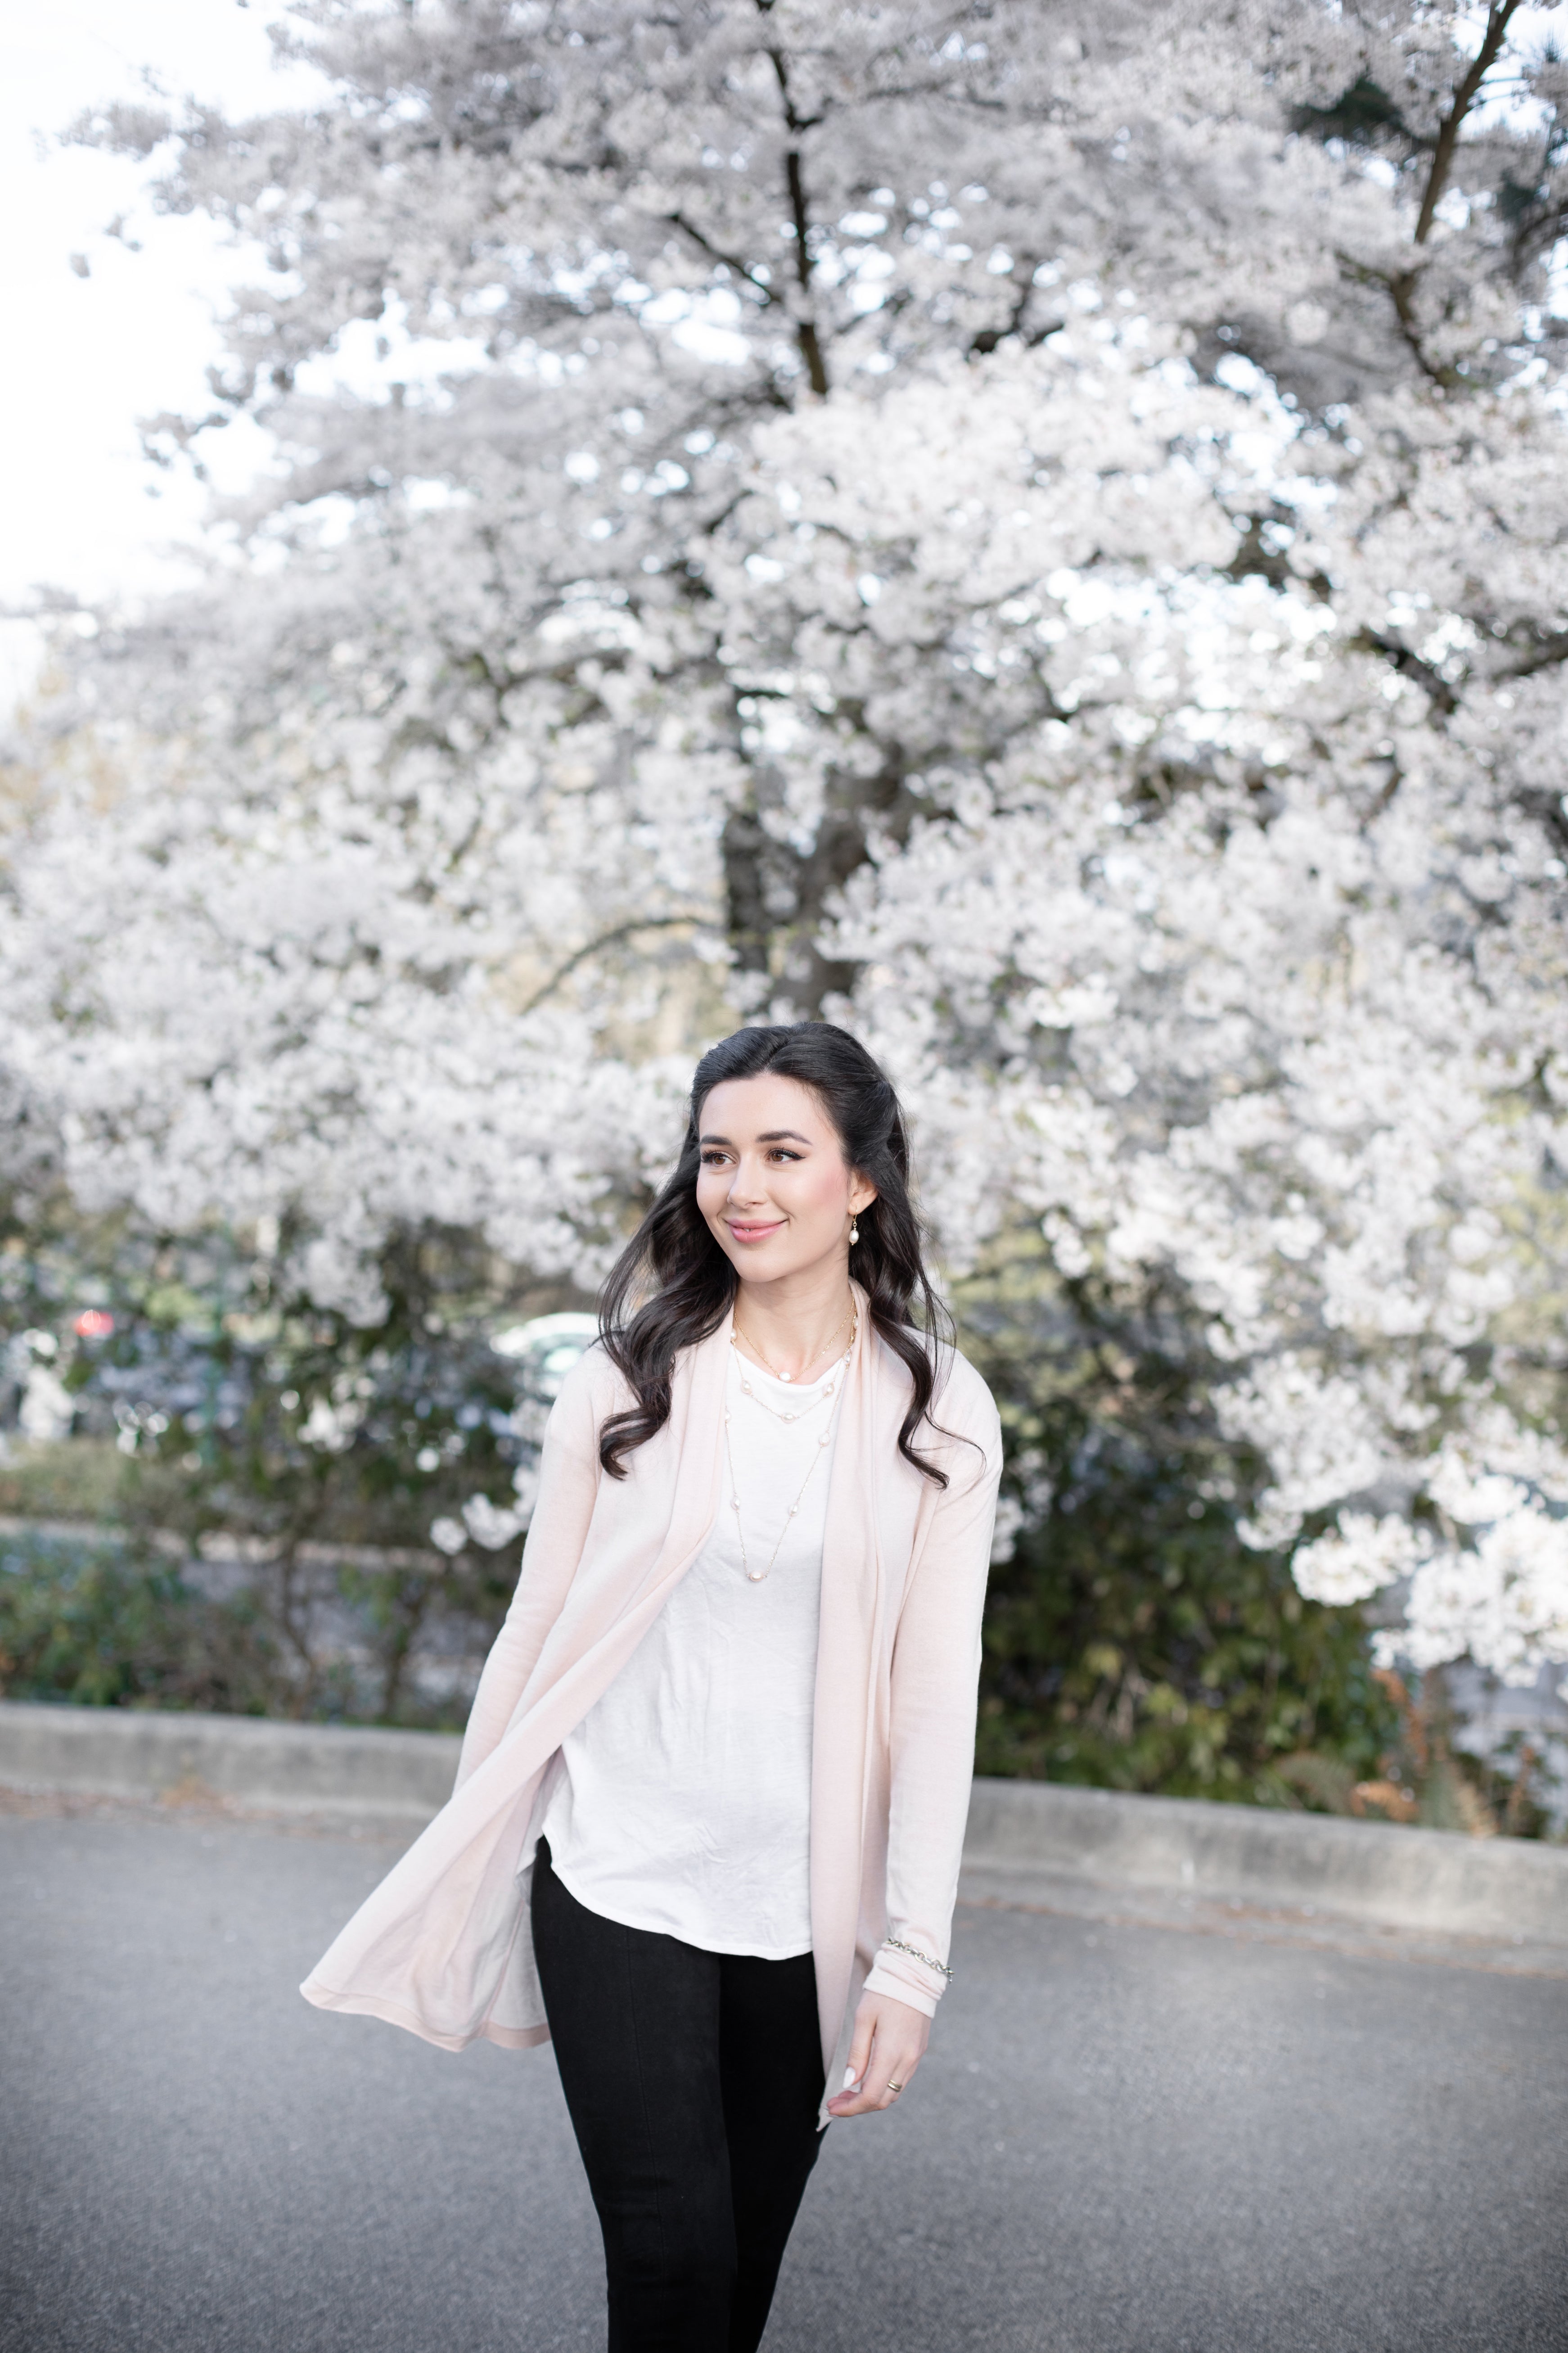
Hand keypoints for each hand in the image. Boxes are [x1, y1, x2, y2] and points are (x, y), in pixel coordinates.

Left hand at [826, 1989, 930, 2118]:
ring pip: (893, 2093)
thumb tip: (848, 2083)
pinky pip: (901, 2081)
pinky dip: (883, 2087)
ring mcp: (915, 2058)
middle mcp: (907, 2060)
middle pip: (883, 2100)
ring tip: (848, 2093)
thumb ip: (858, 2053)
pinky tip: (867, 2079)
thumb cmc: (884, 1993)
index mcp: (892, 2053)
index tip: (831, 2107)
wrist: (914, 1975)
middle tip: (836, 2101)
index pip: (871, 2096)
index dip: (850, 2107)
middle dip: (858, 2106)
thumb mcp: (864, 2019)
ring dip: (871, 2098)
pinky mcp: (918, 2052)